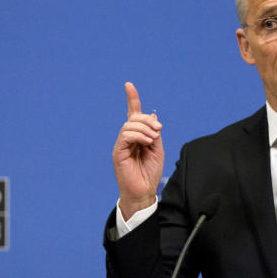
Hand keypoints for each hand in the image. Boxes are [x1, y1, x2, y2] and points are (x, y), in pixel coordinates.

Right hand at [113, 82, 163, 219]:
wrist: (144, 192)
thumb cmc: (150, 173)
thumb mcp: (157, 149)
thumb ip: (154, 133)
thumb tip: (152, 117)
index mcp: (137, 137)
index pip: (132, 114)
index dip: (131, 99)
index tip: (129, 85)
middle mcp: (127, 139)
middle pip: (134, 118)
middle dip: (147, 120)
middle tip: (158, 131)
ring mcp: (121, 145)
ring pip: (129, 125)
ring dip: (145, 128)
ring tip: (153, 139)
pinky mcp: (118, 152)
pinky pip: (125, 135)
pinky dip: (138, 135)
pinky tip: (146, 142)